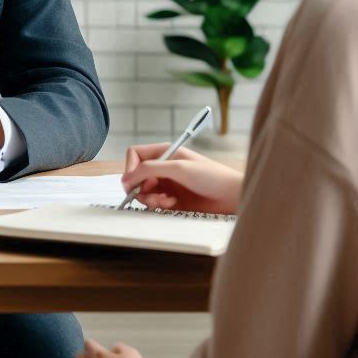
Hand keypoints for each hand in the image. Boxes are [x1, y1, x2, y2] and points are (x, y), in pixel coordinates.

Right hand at [122, 143, 242, 214]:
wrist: (230, 196)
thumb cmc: (211, 176)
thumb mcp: (178, 168)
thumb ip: (150, 169)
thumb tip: (127, 178)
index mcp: (165, 152)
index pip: (135, 155)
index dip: (130, 168)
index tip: (132, 182)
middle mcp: (163, 166)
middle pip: (137, 175)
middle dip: (140, 187)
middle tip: (150, 195)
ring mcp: (167, 183)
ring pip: (144, 191)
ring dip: (150, 198)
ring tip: (165, 201)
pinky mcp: (171, 199)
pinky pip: (154, 202)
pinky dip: (158, 205)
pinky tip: (172, 204)